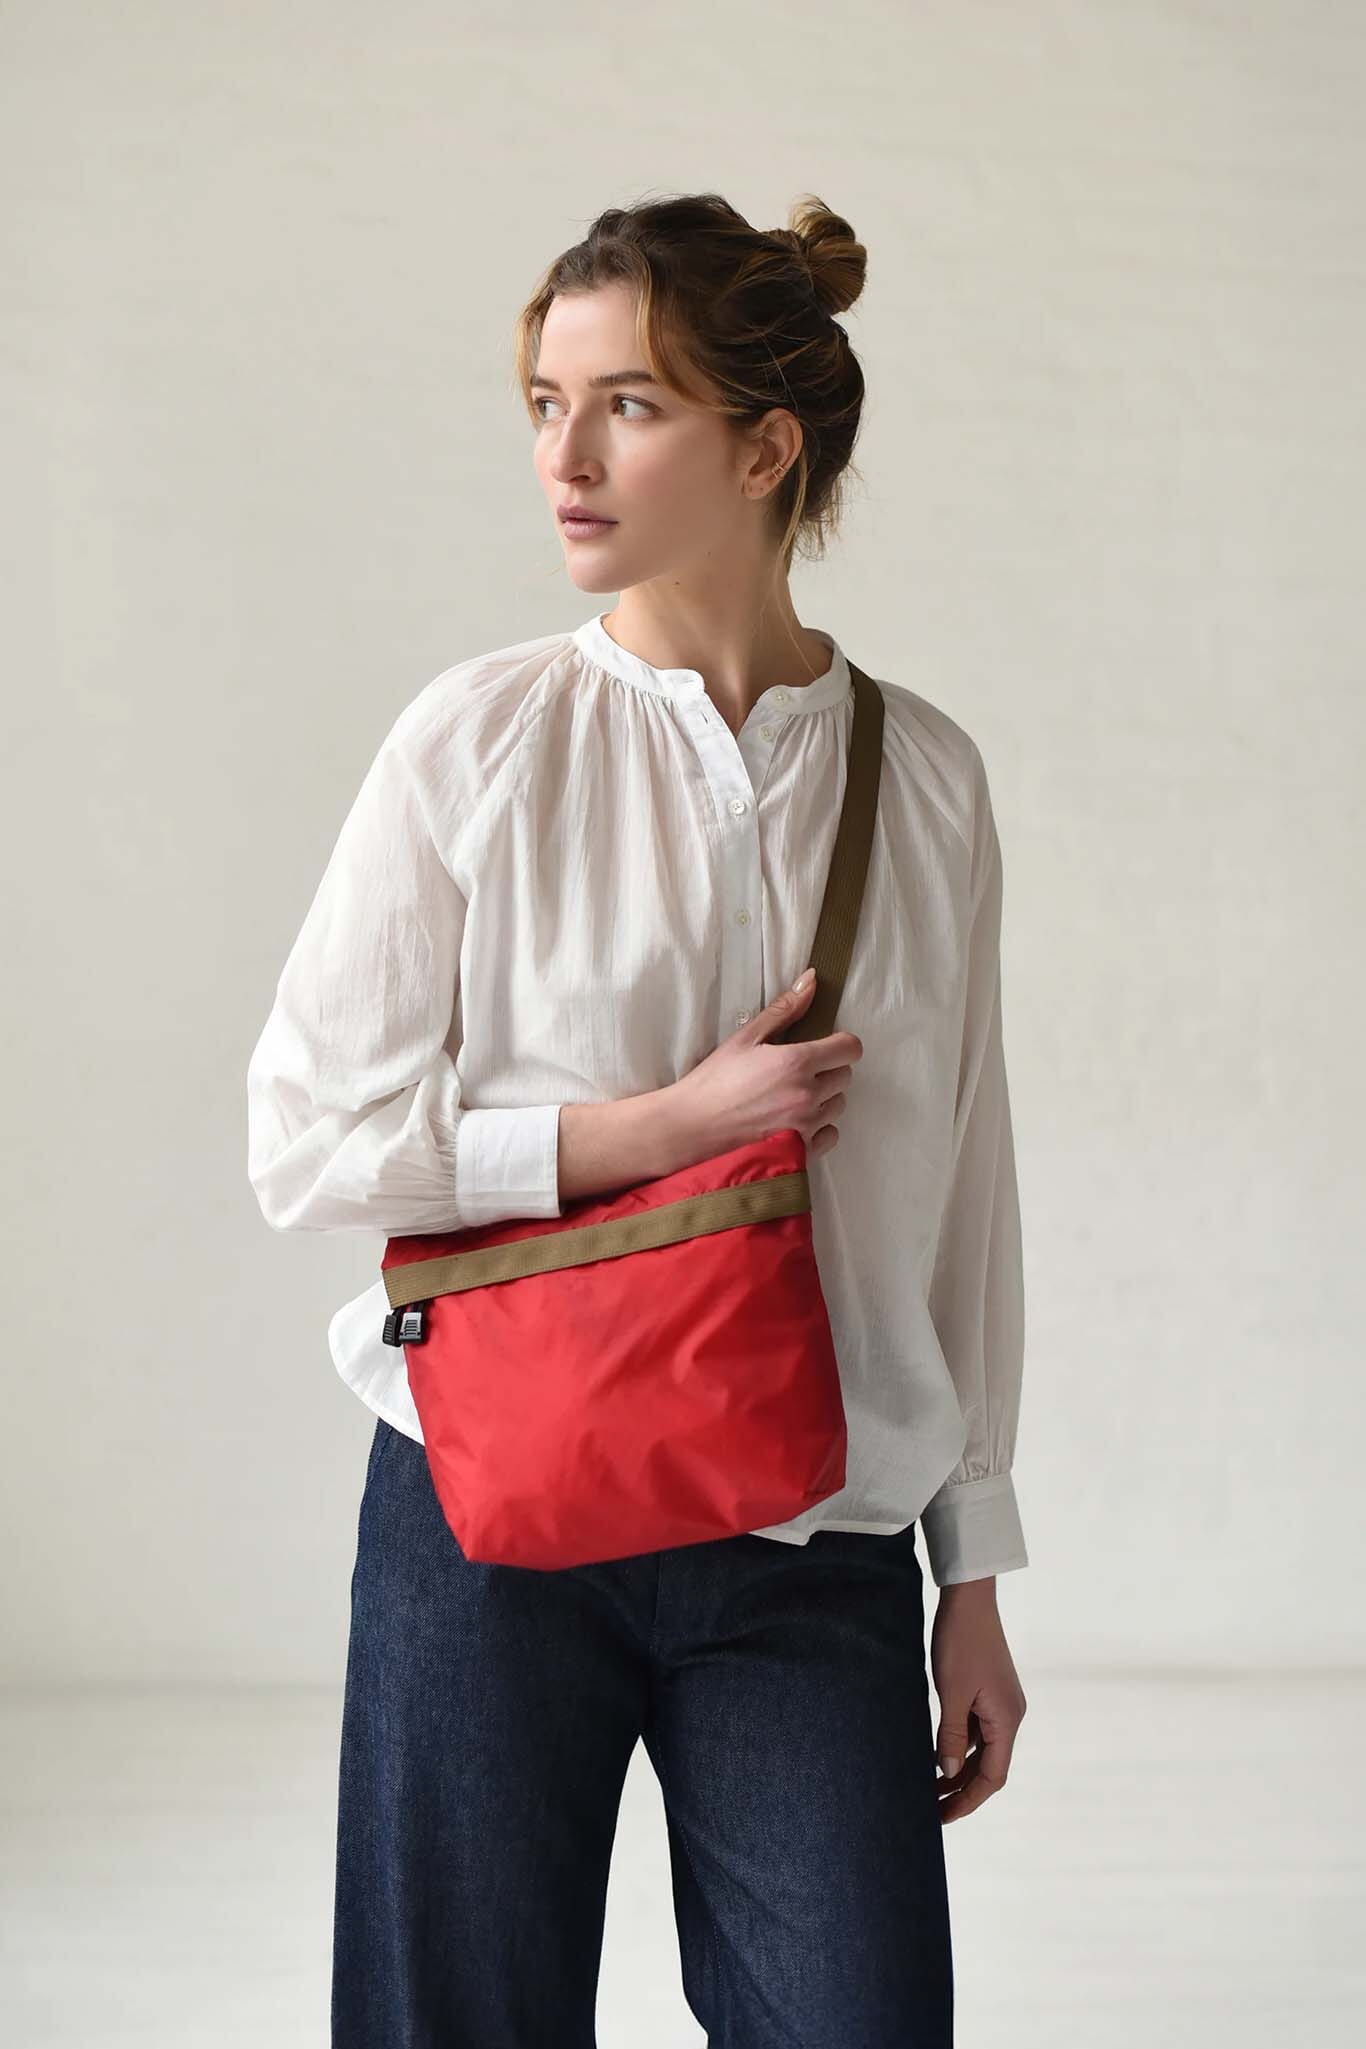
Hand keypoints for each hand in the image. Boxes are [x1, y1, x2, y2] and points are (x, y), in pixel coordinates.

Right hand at [664, 966, 863, 1167]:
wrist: (691, 1126)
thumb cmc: (714, 1080)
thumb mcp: (746, 1037)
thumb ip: (785, 1009)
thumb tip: (812, 980)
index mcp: (797, 1062)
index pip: (850, 1048)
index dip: (840, 1043)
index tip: (824, 1045)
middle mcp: (808, 1094)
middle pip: (845, 1076)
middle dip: (828, 1069)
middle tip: (799, 1070)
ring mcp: (806, 1125)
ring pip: (838, 1105)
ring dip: (824, 1098)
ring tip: (793, 1096)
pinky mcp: (801, 1151)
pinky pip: (831, 1134)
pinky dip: (820, 1127)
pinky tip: (796, 1120)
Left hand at [929, 1580, 1026, 1824]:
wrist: (970, 1598)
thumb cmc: (961, 1641)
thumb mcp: (951, 1692)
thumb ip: (951, 1735)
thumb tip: (947, 1772)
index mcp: (1007, 1719)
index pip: (992, 1777)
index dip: (968, 1800)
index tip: (943, 1818)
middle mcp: (1011, 1715)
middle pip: (989, 1767)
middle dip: (962, 1790)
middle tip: (932, 1809)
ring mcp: (1002, 1704)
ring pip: (982, 1749)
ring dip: (959, 1769)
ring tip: (930, 1787)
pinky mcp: (991, 1692)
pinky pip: (978, 1730)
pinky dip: (960, 1746)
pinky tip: (937, 1754)